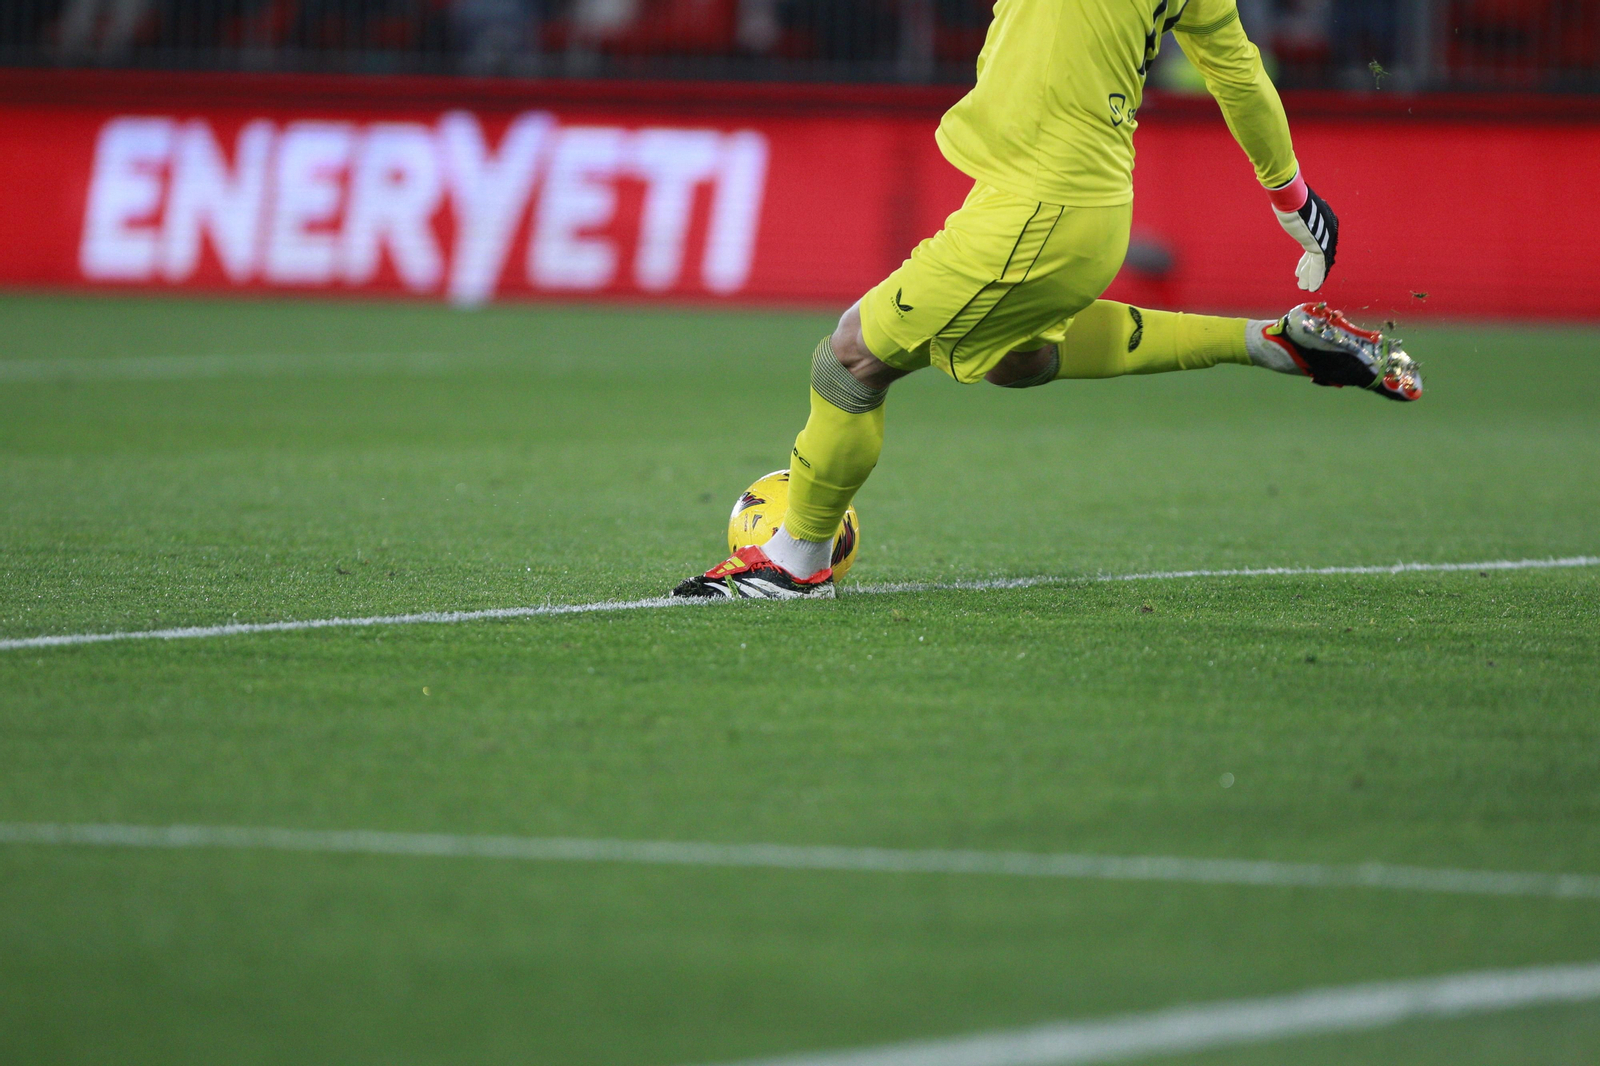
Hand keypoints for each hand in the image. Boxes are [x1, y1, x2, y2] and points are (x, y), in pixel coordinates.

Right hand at [1268, 171, 1337, 290]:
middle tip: (1303, 281)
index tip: (1299, 270)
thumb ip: (1293, 215)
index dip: (1306, 260)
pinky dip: (1315, 277)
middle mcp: (1328, 230)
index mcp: (1324, 221)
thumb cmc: (1288, 200)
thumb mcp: (1292, 209)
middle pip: (1319, 255)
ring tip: (1305, 287)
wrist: (1291, 199)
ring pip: (1320, 263)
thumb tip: (1282, 207)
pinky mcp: (1320, 245)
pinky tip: (1311, 287)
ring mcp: (1325, 238)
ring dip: (1311, 277)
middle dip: (1310, 270)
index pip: (1316, 245)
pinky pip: (1319, 265)